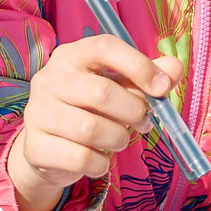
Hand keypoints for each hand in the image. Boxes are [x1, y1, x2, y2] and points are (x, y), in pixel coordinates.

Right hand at [4, 33, 186, 210]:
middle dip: (134, 111)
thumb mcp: (121, 87)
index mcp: (71, 56)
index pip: (105, 47)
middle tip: (144, 122)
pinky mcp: (36, 147)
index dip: (138, 65)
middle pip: (101, 92)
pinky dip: (101, 164)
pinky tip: (99, 159)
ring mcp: (38, 113)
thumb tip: (175, 68)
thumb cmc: (91, 110)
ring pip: (91, 129)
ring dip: (118, 139)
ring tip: (118, 140)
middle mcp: (49, 79)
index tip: (162, 88)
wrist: (51, 150)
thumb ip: (149, 77)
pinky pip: (81, 158)